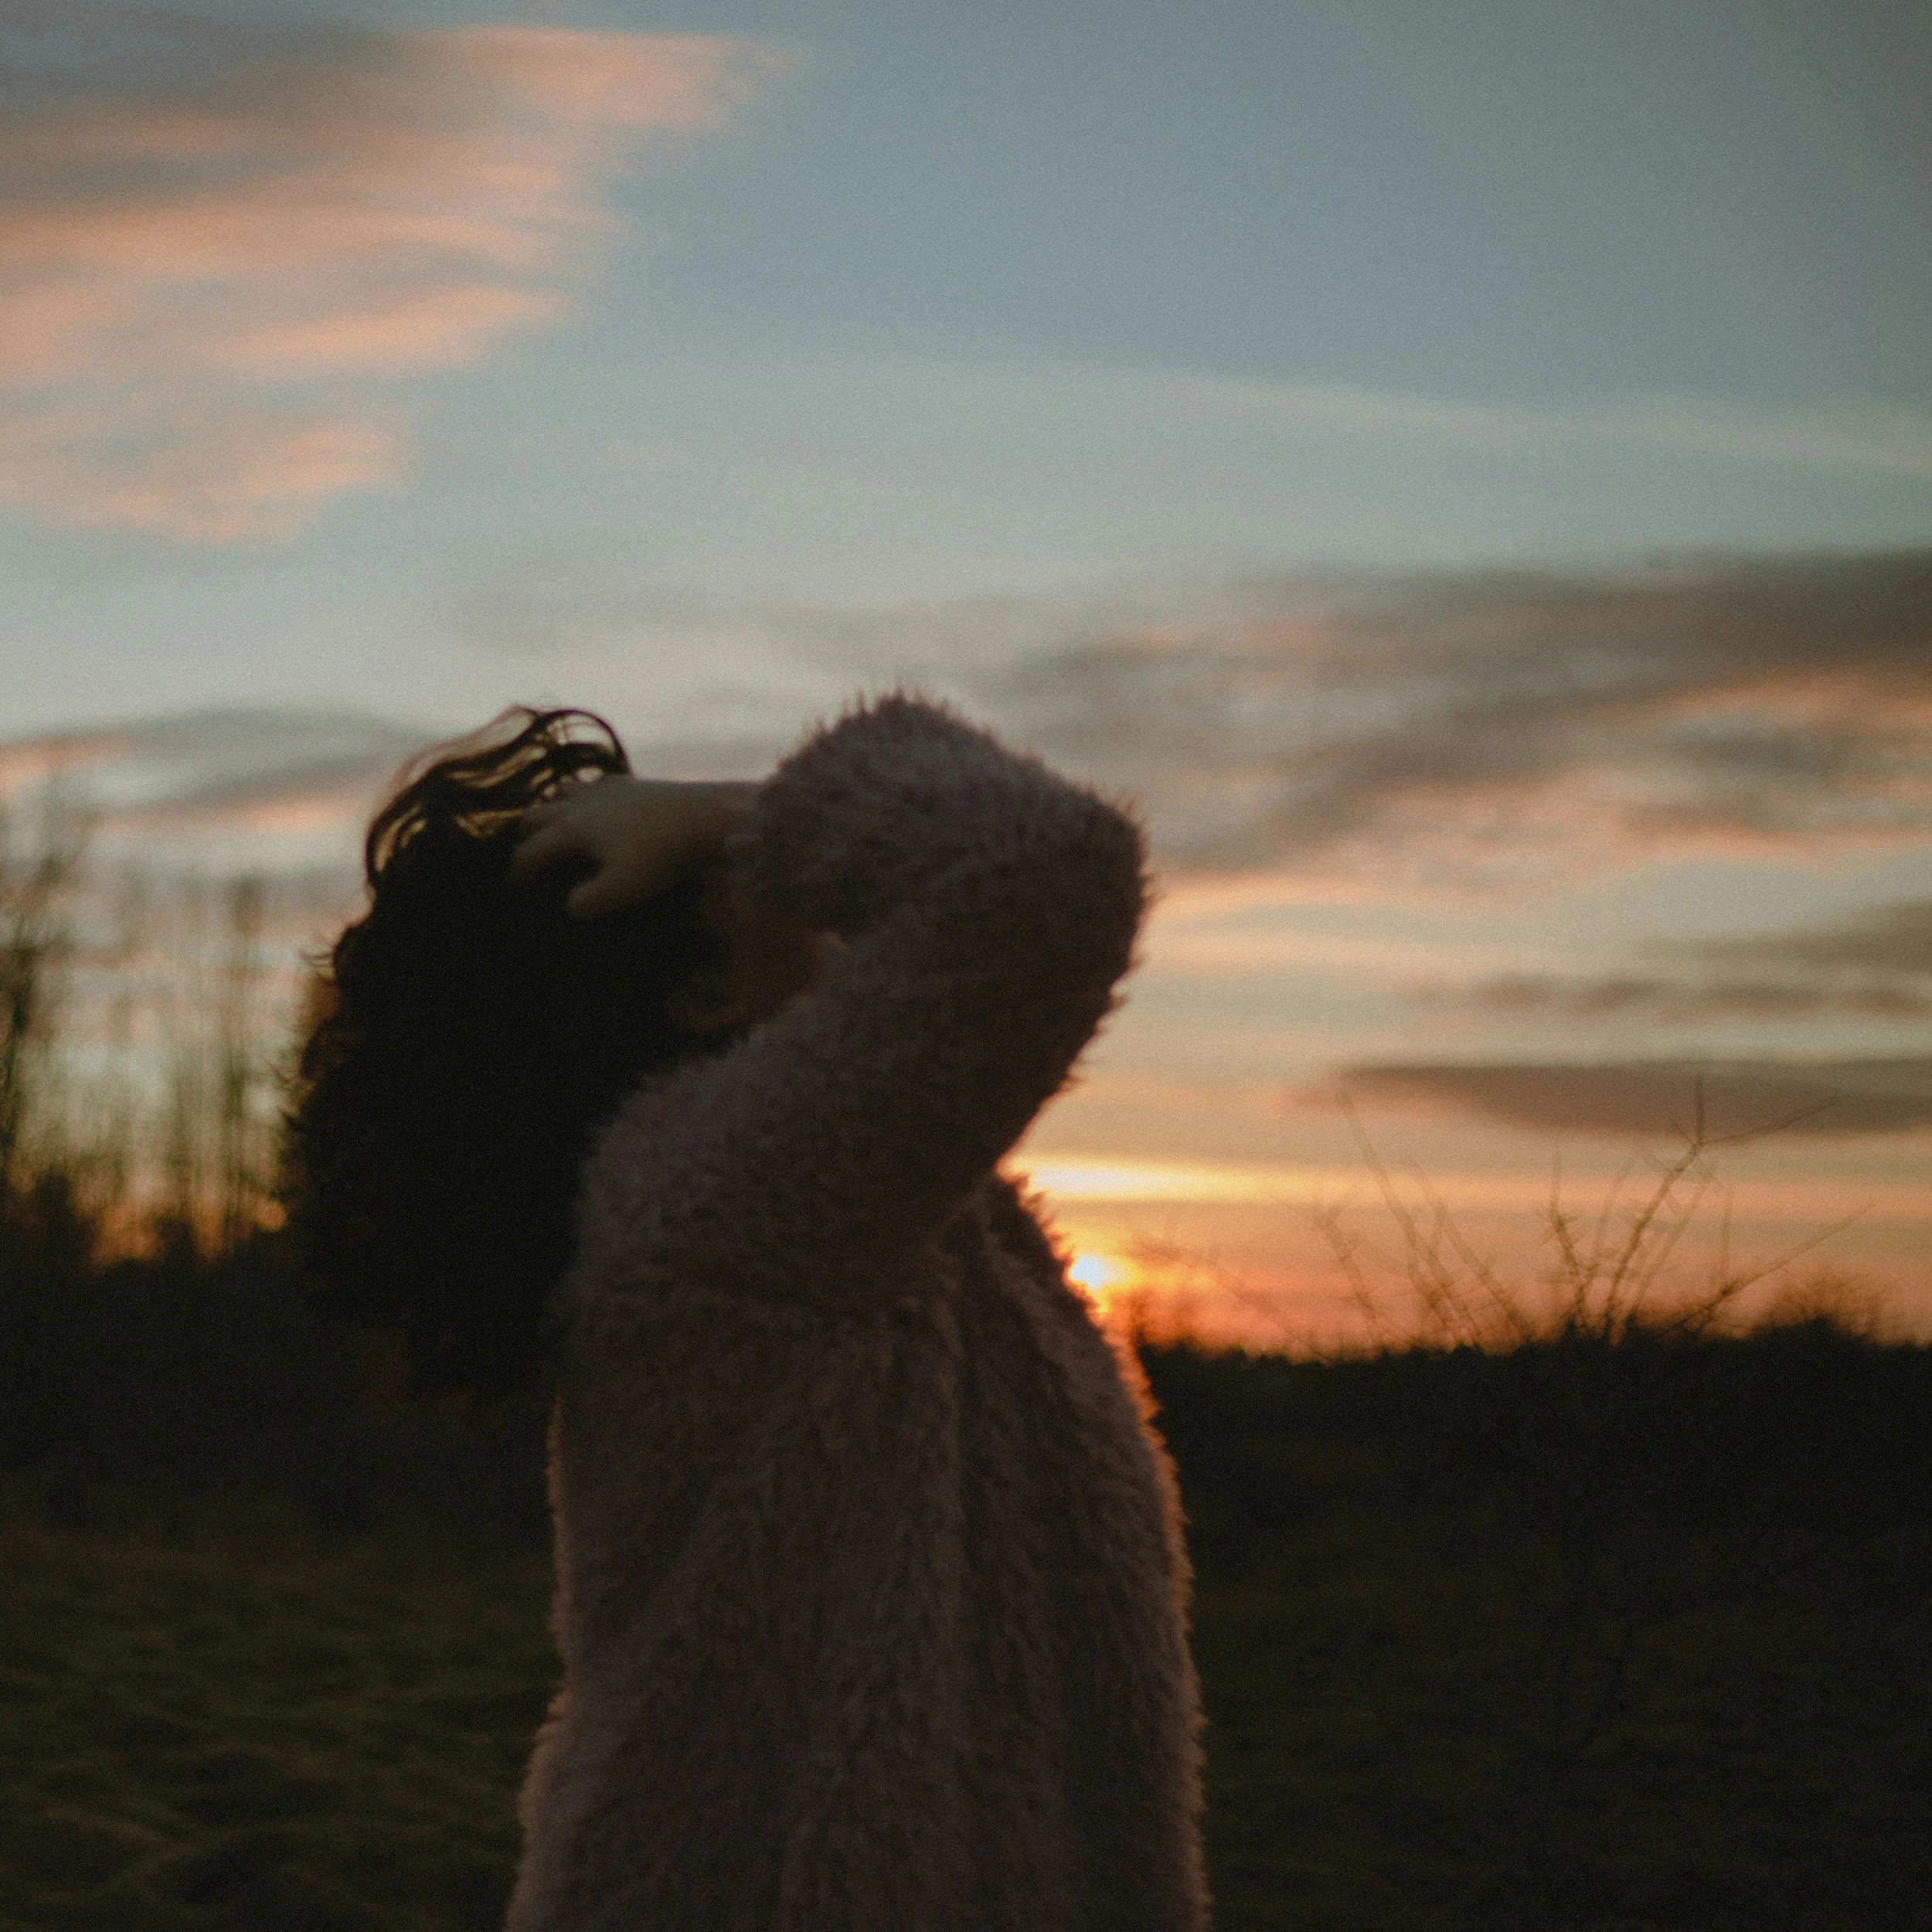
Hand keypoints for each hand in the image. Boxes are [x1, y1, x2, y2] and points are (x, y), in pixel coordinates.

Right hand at [510, 775, 753, 918]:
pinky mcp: (633, 782)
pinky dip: (585, 796)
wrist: (706, 814)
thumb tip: (570, 906)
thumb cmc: (661, 856)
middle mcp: (581, 802)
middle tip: (527, 856)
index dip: (518, 872)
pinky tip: (599, 805)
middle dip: (526, 837)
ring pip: (562, 791)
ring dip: (552, 809)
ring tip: (555, 826)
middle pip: (537, 814)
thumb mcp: (622, 890)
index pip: (531, 852)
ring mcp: (606, 788)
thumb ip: (588, 902)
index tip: (515, 890)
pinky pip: (595, 784)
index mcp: (571, 829)